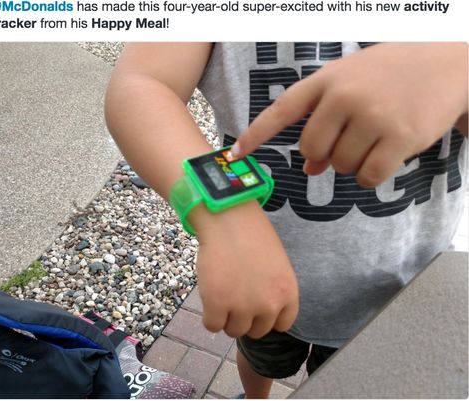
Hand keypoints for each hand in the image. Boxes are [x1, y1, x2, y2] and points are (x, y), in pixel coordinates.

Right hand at [189, 201, 298, 338]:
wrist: (228, 219)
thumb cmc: (251, 234)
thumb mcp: (276, 264)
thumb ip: (273, 289)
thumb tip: (258, 309)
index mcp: (288, 293)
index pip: (282, 324)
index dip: (266, 316)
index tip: (256, 306)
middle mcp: (269, 304)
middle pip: (256, 331)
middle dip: (245, 318)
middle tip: (234, 298)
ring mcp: (243, 307)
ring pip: (233, 330)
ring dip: (226, 318)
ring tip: (221, 295)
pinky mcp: (217, 305)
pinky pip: (212, 326)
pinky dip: (209, 316)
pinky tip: (210, 298)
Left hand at [232, 43, 467, 187]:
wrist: (447, 61)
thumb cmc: (389, 74)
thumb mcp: (351, 84)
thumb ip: (324, 120)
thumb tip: (310, 169)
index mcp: (327, 79)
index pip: (282, 111)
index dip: (256, 135)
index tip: (235, 155)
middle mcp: (345, 95)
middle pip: (311, 149)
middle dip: (324, 155)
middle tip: (347, 141)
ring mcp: (372, 116)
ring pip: (340, 165)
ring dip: (351, 163)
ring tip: (373, 139)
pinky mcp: (400, 136)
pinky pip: (367, 177)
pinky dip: (370, 176)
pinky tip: (383, 157)